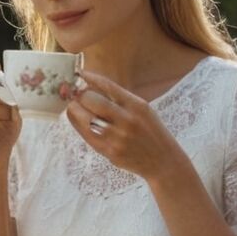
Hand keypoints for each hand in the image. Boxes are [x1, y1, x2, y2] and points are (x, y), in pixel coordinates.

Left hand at [65, 69, 183, 181]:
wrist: (162, 161)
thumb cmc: (151, 132)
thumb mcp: (143, 110)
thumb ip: (121, 99)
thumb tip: (92, 86)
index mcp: (137, 106)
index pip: (108, 86)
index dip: (91, 78)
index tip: (81, 74)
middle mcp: (127, 120)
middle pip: (92, 100)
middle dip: (80, 95)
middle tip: (76, 94)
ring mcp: (117, 138)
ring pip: (85, 118)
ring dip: (75, 110)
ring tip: (74, 106)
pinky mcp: (109, 152)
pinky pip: (86, 135)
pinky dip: (77, 124)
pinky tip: (75, 119)